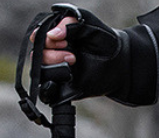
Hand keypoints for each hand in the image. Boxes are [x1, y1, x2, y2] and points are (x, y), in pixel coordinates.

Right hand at [30, 7, 145, 104]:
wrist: (121, 64)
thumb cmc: (105, 42)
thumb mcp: (88, 23)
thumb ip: (69, 24)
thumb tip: (51, 35)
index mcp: (57, 37)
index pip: (38, 36)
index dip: (45, 37)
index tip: (63, 39)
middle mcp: (54, 53)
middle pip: (37, 54)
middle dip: (51, 51)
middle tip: (72, 53)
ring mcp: (58, 71)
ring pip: (40, 71)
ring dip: (53, 65)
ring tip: (73, 61)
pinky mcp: (63, 89)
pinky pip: (46, 92)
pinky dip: (49, 88)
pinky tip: (65, 78)